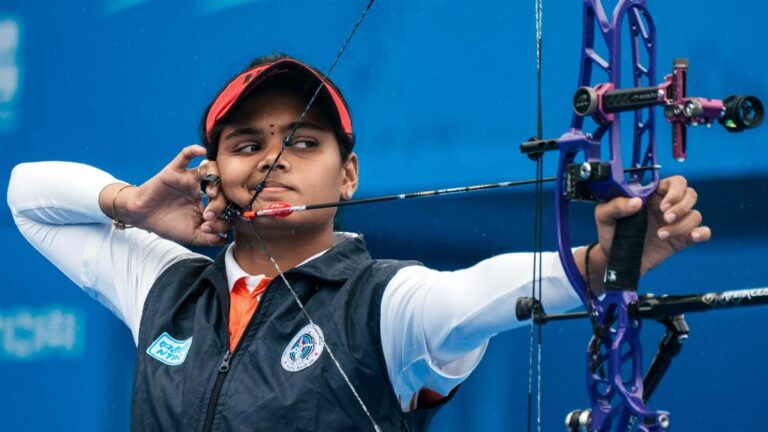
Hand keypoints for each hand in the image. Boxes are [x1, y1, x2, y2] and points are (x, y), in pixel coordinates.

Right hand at [100, 145, 231, 245]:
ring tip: (211, 192)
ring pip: (209, 168)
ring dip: (214, 177)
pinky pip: (185, 155)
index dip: (224, 215)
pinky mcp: (175, 171)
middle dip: (219, 202)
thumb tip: (225, 239)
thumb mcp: (192, 235)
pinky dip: (193, 151)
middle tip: (209, 215)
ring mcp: (189, 178)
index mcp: (208, 202)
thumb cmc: (168, 224)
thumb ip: (209, 238)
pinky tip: (201, 151)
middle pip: (221, 187)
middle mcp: (201, 188)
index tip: (211, 227)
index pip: (226, 204)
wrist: (142, 216)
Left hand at [589, 175, 710, 275]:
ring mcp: (676, 223)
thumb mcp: (604, 216)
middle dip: (681, 205)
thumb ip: (615, 205)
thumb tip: (637, 202)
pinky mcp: (681, 239)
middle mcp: (667, 206)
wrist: (615, 259)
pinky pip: (703, 231)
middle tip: (665, 218)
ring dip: (682, 225)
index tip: (663, 205)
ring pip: (695, 214)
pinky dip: (702, 232)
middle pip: (690, 194)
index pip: (675, 182)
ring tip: (661, 235)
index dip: (675, 190)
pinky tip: (692, 237)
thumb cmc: (610, 233)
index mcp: (652, 195)